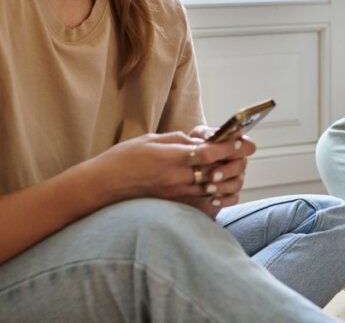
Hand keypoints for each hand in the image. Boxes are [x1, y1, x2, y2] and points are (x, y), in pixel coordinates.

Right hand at [87, 130, 254, 219]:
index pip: (210, 153)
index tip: (241, 141)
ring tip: (233, 166)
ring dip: (226, 177)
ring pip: (212, 187)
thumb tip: (202, 140)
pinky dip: (213, 191)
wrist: (101, 187)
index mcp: (172, 158)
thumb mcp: (152, 140)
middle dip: (233, 161)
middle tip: (243, 152)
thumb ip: (179, 140)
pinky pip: (200, 200)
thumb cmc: (122, 159)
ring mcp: (175, 195)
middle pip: (216, 171)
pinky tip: (216, 184)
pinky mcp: (172, 205)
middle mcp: (177, 178)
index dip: (229, 147)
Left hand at [187, 124, 256, 217]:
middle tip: (213, 175)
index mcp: (236, 146)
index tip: (229, 151)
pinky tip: (212, 200)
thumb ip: (206, 134)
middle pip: (241, 167)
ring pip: (237, 184)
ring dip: (223, 187)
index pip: (248, 146)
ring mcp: (235, 178)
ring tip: (207, 188)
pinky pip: (233, 199)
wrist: (187, 161)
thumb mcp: (199, 134)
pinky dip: (224, 200)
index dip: (242, 149)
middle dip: (227, 171)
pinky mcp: (229, 193)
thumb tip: (212, 137)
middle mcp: (238, 162)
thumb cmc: (197, 144)